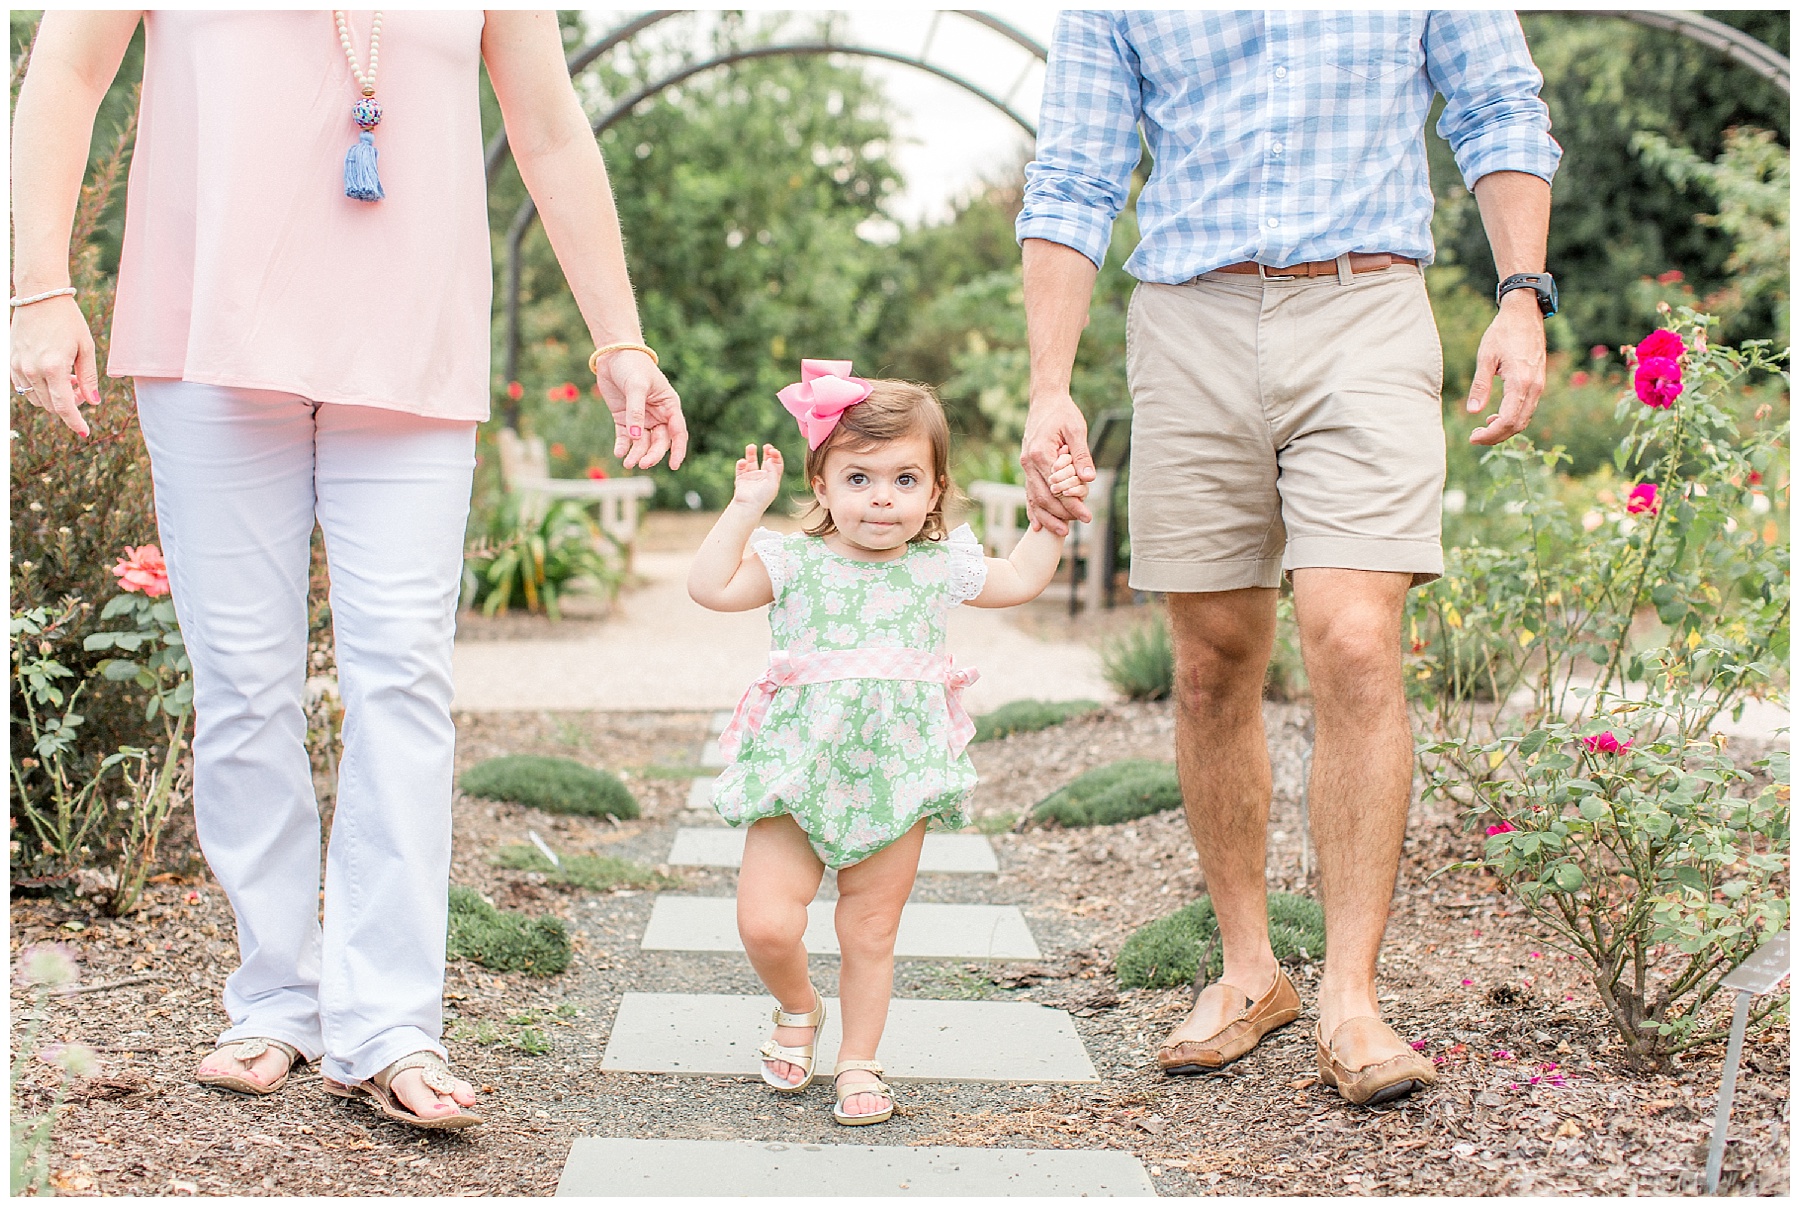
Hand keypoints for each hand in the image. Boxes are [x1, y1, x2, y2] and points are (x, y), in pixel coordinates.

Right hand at [9, 295, 97, 437]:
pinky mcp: (10, 361)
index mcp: (53, 367)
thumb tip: (93, 402)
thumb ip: (88, 378)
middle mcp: (32, 369)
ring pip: (35, 399)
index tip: (84, 432)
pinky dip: (39, 388)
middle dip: (68, 405)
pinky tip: (52, 374)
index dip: (75, 422)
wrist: (40, 297)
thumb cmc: (68, 321)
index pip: (64, 407)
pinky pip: (23, 387)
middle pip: (50, 405)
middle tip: (80, 390)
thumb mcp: (86, 348)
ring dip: (53, 396)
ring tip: (67, 379)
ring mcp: (18, 366)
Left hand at [594, 347, 686, 469]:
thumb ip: (636, 411)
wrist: (613, 354)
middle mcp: (657, 415)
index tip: (674, 466)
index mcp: (669, 405)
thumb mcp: (636, 386)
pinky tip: (619, 453)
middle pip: (659, 441)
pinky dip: (623, 447)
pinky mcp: (624, 419)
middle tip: (642, 464)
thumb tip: (635, 437)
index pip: (678, 432)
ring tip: (627, 464)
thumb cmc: (632, 365)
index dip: (677, 450)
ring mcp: (640, 418)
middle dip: (652, 454)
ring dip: (636, 454)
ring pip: (642, 443)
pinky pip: (626, 438)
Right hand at [732, 443, 782, 512]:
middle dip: (767, 452)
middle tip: (767, 446)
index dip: (776, 456)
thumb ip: (773, 470)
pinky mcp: (741, 479)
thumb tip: (769, 459)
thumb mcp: (773, 483)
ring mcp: (751, 478)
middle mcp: (762, 477)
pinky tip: (743, 462)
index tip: (773, 451)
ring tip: (751, 446)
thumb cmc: (763, 497)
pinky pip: (740, 468)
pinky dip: (741, 463)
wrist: (748, 506)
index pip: (777, 464)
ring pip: (751, 462)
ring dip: (751, 453)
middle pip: (766, 461)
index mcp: (772, 479)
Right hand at [1020, 391, 1095, 535]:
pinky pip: (1029, 493)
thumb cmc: (1063, 413)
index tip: (1086, 515)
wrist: (1045, 401)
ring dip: (1048, 517)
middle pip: (1044, 497)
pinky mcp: (1027, 468)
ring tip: (1062, 532)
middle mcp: (1029, 462)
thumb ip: (1081, 455)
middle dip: (1062, 514)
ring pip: (1034, 498)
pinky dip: (1033, 510)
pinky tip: (1038, 525)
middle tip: (1079, 524)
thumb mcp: (1076, 429)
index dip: (1072, 503)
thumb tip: (1088, 479)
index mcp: (1040, 453)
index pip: (1058, 486)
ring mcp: (1025, 466)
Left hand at [1466, 293, 1546, 445]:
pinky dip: (1513, 418)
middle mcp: (1534, 386)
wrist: (1525, 314)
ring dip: (1505, 429)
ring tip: (1483, 427)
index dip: (1490, 434)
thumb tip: (1472, 411)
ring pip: (1525, 418)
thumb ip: (1480, 385)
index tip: (1472, 437)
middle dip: (1496, 436)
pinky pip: (1528, 408)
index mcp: (1521, 382)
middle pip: (1518, 424)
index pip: (1508, 420)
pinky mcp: (1539, 381)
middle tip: (1475, 436)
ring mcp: (1539, 384)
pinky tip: (1496, 416)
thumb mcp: (1485, 358)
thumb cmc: (1502, 332)